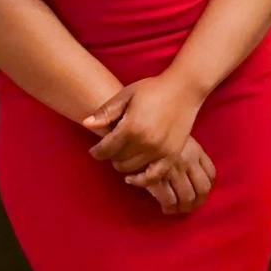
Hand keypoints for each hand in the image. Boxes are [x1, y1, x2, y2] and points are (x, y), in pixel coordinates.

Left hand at [82, 73, 204, 177]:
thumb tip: (86, 125)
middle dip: (110, 155)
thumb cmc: (153, 89)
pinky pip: (153, 177)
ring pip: (131, 169)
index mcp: (131, 126)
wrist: (183, 89)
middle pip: (117, 160)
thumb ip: (106, 111)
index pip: (105, 149)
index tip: (94, 150)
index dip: (96, 151)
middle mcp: (145, 142)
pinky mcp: (172, 155)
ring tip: (122, 154)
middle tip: (111, 148)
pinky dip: (140, 181)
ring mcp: (159, 151)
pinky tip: (132, 178)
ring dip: (123, 164)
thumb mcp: (126, 94)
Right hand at [129, 134, 216, 214]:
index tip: (199, 192)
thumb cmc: (156, 132)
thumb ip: (188, 150)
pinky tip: (164, 207)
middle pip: (202, 189)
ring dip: (183, 208)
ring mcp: (174, 170)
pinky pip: (169, 200)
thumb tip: (193, 173)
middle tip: (188, 207)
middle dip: (197, 202)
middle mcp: (188, 160)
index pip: (210, 173)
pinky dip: (168, 207)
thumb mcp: (178, 135)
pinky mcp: (158, 178)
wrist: (138, 130)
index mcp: (195, 149)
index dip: (207, 187)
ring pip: (187, 197)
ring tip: (175, 209)